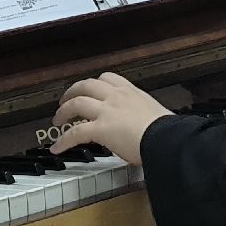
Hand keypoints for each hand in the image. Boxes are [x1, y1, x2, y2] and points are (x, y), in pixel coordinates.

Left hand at [50, 71, 171, 165]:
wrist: (167, 138)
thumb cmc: (167, 130)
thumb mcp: (155, 113)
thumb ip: (143, 114)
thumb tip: (144, 125)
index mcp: (132, 92)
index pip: (108, 78)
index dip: (94, 83)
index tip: (89, 89)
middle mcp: (117, 97)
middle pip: (87, 85)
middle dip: (72, 92)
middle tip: (66, 101)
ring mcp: (107, 111)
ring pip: (76, 102)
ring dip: (63, 111)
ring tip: (57, 120)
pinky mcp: (100, 128)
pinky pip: (74, 132)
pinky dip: (63, 140)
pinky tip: (57, 147)